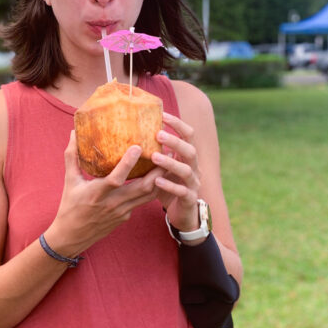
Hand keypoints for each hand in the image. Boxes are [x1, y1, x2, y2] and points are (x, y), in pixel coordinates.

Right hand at [45, 131, 160, 255]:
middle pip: (142, 187)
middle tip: (167, 152)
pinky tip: (158, 176)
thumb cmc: (69, 206)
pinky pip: (143, 201)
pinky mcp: (126, 216)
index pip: (116, 179)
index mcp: (96, 193)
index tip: (138, 147)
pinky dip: (153, 188)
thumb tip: (73, 132)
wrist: (72, 236)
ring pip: (148, 195)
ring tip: (170, 162)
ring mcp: (122, 211)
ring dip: (161, 179)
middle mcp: (112, 203)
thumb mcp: (70, 181)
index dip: (127, 164)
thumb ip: (72, 156)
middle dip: (158, 170)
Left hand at [151, 111, 201, 232]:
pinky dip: (169, 185)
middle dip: (175, 141)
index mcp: (187, 157)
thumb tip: (133, 133)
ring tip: (154, 157)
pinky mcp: (189, 198)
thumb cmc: (168, 185)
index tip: (162, 114)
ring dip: (170, 162)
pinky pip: (182, 191)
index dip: (178, 124)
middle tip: (158, 134)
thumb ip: (155, 152)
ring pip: (186, 170)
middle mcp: (194, 167)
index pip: (188, 135)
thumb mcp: (163, 167)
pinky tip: (157, 181)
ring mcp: (193, 183)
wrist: (182, 213)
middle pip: (190, 150)